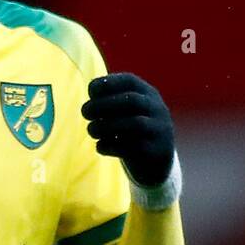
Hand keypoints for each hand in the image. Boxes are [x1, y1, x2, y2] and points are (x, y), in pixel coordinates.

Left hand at [81, 72, 174, 187]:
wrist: (157, 163)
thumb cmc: (132, 132)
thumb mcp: (125, 112)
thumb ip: (109, 101)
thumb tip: (91, 95)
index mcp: (148, 94)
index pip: (131, 81)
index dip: (109, 83)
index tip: (91, 92)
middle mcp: (157, 109)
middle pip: (132, 101)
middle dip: (104, 104)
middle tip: (85, 112)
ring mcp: (159, 131)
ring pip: (135, 124)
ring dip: (106, 126)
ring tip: (91, 130)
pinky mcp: (156, 152)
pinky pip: (133, 148)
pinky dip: (112, 146)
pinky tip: (99, 146)